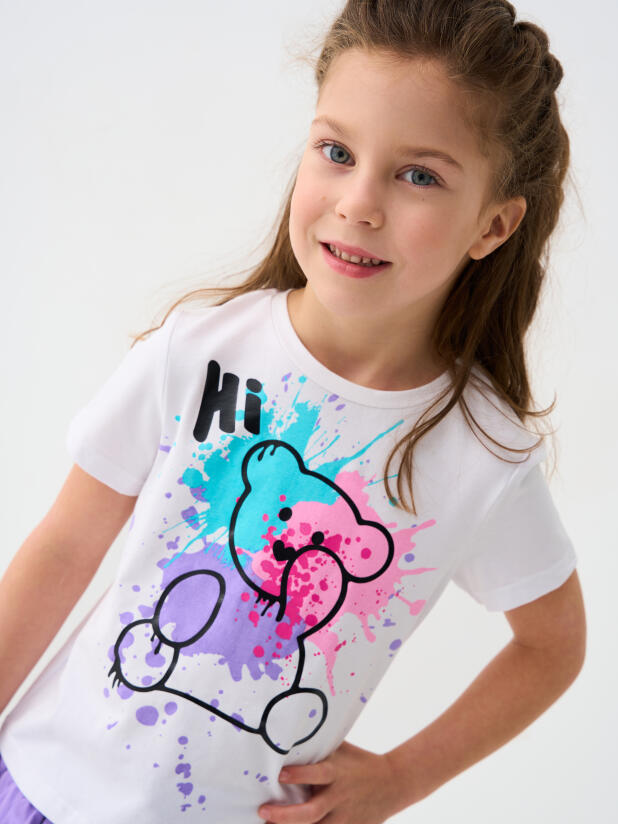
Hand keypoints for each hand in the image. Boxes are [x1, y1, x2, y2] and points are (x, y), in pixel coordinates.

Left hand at [257, 740, 403, 822]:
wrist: (394, 784)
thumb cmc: (361, 762)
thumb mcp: (342, 750)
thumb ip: (319, 745)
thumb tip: (291, 729)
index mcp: (337, 773)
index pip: (317, 774)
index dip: (299, 775)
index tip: (280, 774)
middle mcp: (338, 797)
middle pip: (311, 811)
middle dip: (286, 815)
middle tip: (263, 810)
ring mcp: (343, 817)